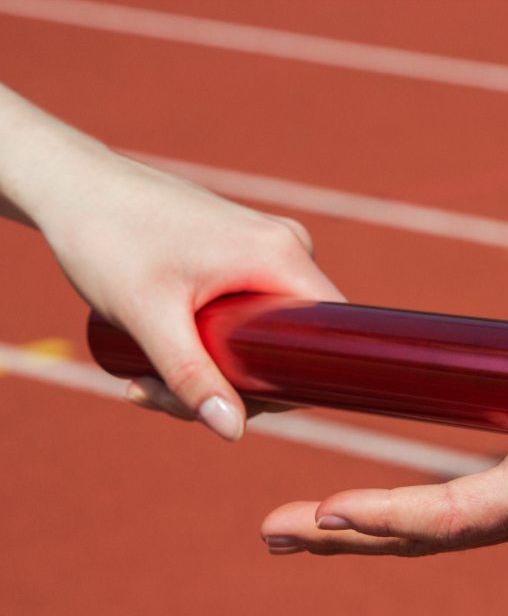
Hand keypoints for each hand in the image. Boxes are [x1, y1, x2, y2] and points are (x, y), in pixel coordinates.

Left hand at [0, 80, 343, 439]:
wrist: (71, 183)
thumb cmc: (108, 237)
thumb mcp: (150, 316)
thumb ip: (192, 376)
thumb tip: (233, 432)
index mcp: (282, 254)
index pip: (329, 334)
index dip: (298, 381)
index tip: (237, 405)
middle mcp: (286, 247)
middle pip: (292, 342)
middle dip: (231, 385)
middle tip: (160, 397)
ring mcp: (265, 248)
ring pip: (264, 335)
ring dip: (210, 371)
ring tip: (143, 380)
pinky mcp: (242, 252)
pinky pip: (248, 314)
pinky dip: (210, 344)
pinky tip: (157, 356)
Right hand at [260, 289, 507, 555]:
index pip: (463, 501)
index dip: (408, 501)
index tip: (360, 500)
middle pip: (424, 529)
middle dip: (357, 531)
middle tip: (297, 530)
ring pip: (416, 531)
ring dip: (346, 530)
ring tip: (282, 530)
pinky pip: (441, 516)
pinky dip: (379, 515)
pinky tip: (323, 513)